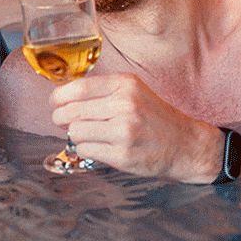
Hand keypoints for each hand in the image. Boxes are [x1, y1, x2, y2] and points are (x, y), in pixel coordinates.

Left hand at [48, 73, 223, 181]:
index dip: (59, 97)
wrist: (186, 145)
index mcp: (125, 85)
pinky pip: (85, 150)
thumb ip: (102, 91)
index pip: (78, 87)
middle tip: (63, 122)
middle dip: (60, 118)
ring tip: (87, 135)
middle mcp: (125, 105)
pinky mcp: (123, 155)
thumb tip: (62, 97)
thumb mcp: (134, 92)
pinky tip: (97, 147)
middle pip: (71, 110)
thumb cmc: (155, 118)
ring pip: (75, 131)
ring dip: (75, 135)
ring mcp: (124, 131)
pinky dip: (85, 149)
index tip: (55, 103)